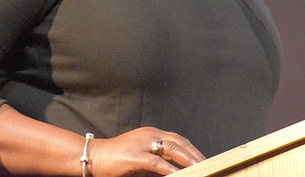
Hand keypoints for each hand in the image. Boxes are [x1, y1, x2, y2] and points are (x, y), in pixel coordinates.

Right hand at [88, 127, 204, 176]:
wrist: (94, 157)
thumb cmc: (117, 161)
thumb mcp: (142, 160)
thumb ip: (159, 164)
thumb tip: (176, 172)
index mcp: (152, 133)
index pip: (179, 140)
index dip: (194, 150)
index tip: (207, 161)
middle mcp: (150, 134)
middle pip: (179, 143)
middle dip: (196, 156)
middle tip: (210, 167)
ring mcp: (142, 143)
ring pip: (171, 149)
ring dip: (188, 161)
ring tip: (201, 170)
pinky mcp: (134, 155)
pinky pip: (156, 162)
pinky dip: (169, 169)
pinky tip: (178, 175)